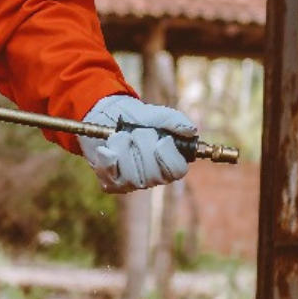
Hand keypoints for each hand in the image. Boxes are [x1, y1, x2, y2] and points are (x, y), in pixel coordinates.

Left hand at [79, 94, 197, 192]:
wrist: (107, 116)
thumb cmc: (136, 118)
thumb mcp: (157, 115)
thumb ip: (175, 120)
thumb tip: (191, 130)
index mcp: (169, 162)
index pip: (178, 171)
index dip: (168, 155)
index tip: (161, 139)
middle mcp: (153, 177)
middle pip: (153, 174)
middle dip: (142, 145)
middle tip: (136, 132)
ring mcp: (132, 183)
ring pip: (131, 176)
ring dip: (123, 148)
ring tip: (120, 136)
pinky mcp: (112, 183)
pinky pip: (110, 175)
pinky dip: (107, 157)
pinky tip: (107, 147)